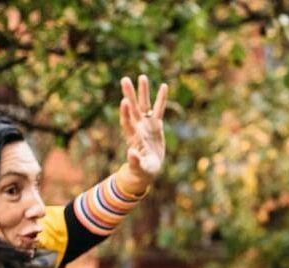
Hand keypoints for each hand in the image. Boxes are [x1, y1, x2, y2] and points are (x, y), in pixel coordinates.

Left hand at [118, 74, 168, 189]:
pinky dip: (161, 98)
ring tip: (142, 76)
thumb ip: (135, 161)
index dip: (125, 112)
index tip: (124, 102)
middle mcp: (138, 127)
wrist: (148, 169)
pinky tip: (164, 85)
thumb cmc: (142, 171)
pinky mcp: (156, 125)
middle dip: (129, 94)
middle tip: (125, 79)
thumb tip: (131, 153)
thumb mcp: (140, 168)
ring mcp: (146, 125)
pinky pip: (159, 109)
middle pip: (132, 108)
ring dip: (143, 92)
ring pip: (144, 105)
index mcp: (133, 137)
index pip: (127, 122)